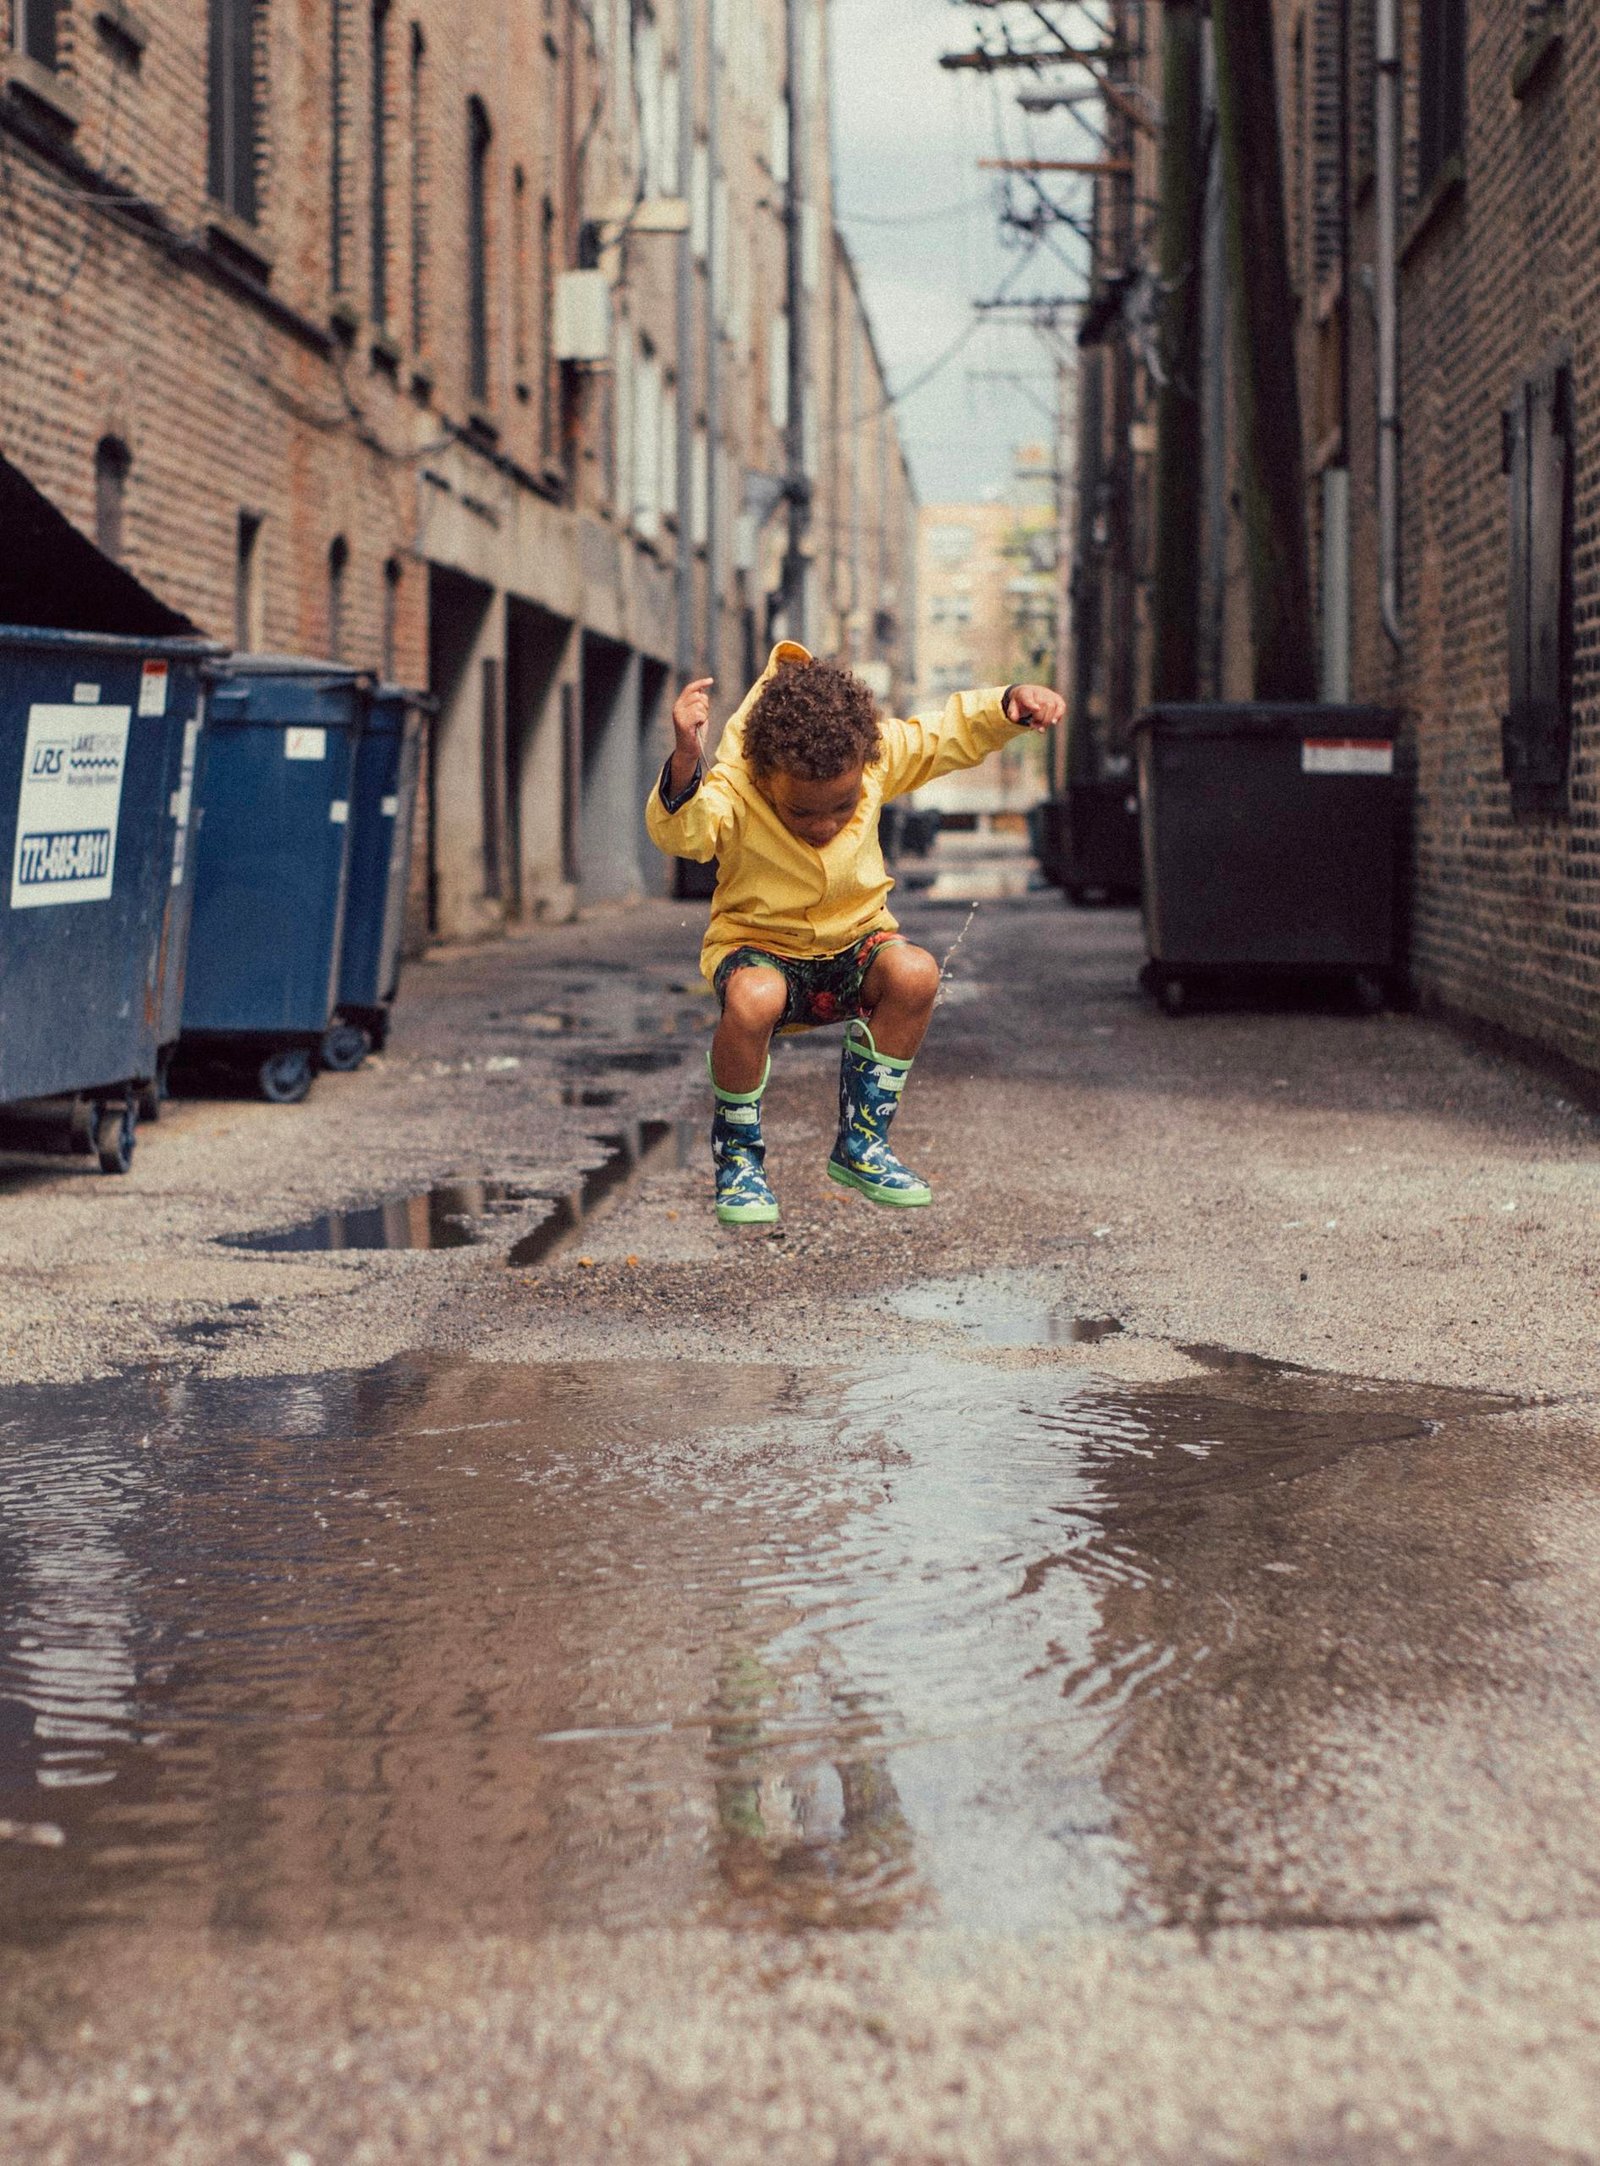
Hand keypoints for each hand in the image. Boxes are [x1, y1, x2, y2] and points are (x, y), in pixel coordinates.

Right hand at [670, 677, 713, 792]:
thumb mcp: (697, 714)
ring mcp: (679, 715)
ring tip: (699, 724)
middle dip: (705, 706)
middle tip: (702, 718)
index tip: (711, 680)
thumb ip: (697, 702)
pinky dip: (703, 720)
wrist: (688, 750)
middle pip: (698, 696)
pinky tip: (698, 727)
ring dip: (704, 715)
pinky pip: (699, 714)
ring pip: (700, 705)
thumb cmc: (695, 733)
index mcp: (679, 704)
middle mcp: (677, 708)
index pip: (690, 688)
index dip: (701, 683)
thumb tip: (702, 690)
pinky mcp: (683, 723)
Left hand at [1004, 684, 1064, 730]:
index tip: (1036, 709)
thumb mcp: (1013, 706)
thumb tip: (1015, 718)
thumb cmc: (1020, 702)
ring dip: (1046, 720)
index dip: (1032, 704)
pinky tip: (1053, 722)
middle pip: (1042, 705)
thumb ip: (1012, 712)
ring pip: (1052, 707)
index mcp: (1025, 693)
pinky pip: (1061, 706)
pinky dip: (1059, 715)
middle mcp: (1039, 691)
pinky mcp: (1057, 699)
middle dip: (1039, 719)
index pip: (1028, 698)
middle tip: (1033, 725)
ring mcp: (1049, 694)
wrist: (1030, 693)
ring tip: (1040, 727)